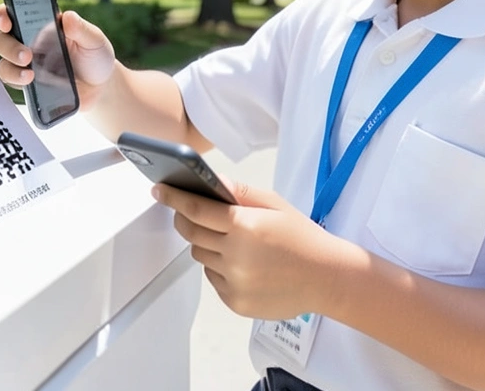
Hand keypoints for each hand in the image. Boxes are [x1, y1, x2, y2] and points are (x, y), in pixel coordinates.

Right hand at [0, 6, 115, 107]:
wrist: (100, 88)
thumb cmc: (95, 57)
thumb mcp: (94, 40)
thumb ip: (82, 29)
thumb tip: (68, 17)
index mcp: (42, 24)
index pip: (14, 12)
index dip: (3, 14)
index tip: (5, 21)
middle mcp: (29, 41)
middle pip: (2, 39)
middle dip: (8, 46)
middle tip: (26, 54)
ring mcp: (26, 63)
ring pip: (3, 61)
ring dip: (11, 66)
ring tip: (30, 74)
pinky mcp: (27, 83)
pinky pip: (12, 81)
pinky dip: (17, 81)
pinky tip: (30, 82)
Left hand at [153, 181, 357, 320]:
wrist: (325, 277)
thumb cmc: (302, 237)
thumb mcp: (274, 205)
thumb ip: (240, 192)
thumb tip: (211, 182)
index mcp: (245, 226)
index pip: (196, 209)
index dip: (174, 198)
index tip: (159, 190)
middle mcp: (235, 255)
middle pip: (191, 233)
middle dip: (185, 220)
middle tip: (188, 213)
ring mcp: (234, 281)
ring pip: (200, 256)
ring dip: (207, 245)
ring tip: (232, 242)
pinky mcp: (234, 301)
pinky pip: (213, 278)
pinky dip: (220, 268)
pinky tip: (243, 264)